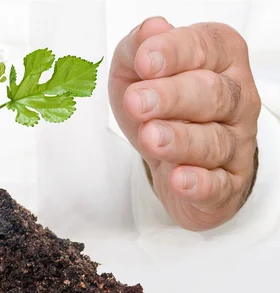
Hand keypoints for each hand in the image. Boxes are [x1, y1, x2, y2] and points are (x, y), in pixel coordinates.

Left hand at [109, 17, 260, 230]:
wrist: (172, 159)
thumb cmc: (160, 108)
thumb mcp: (136, 72)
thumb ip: (139, 48)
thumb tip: (150, 29)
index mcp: (219, 60)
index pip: (205, 47)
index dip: (175, 52)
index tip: (145, 61)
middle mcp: (236, 98)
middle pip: (212, 94)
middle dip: (173, 96)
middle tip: (138, 102)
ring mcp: (236, 143)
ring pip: (214, 141)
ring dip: (181, 140)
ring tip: (151, 137)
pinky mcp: (227, 183)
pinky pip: (218, 185)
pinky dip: (199, 183)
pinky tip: (180, 179)